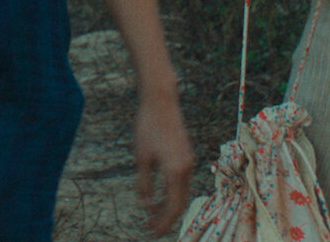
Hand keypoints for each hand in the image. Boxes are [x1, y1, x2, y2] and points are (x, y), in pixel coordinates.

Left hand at [134, 91, 195, 235]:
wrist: (161, 100)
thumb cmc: (148, 126)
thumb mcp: (141, 157)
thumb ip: (144, 183)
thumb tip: (146, 205)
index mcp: (176, 171)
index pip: (172, 207)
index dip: (163, 223)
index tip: (151, 232)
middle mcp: (187, 168)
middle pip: (180, 203)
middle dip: (166, 218)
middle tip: (151, 228)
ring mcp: (188, 161)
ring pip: (181, 192)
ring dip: (168, 205)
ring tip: (151, 214)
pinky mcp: (186, 155)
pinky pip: (181, 181)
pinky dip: (171, 192)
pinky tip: (158, 196)